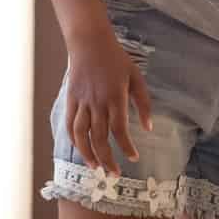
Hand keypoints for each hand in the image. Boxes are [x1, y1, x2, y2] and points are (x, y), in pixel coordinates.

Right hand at [63, 33, 153, 174]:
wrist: (89, 43)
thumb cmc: (117, 60)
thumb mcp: (137, 78)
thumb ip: (143, 103)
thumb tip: (149, 128)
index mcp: (115, 97)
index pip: (120, 130)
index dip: (126, 147)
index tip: (133, 158)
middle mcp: (97, 103)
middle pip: (100, 138)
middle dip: (107, 159)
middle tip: (114, 174)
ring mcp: (81, 102)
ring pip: (81, 135)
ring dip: (88, 154)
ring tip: (96, 168)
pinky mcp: (70, 100)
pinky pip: (70, 125)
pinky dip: (74, 140)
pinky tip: (81, 150)